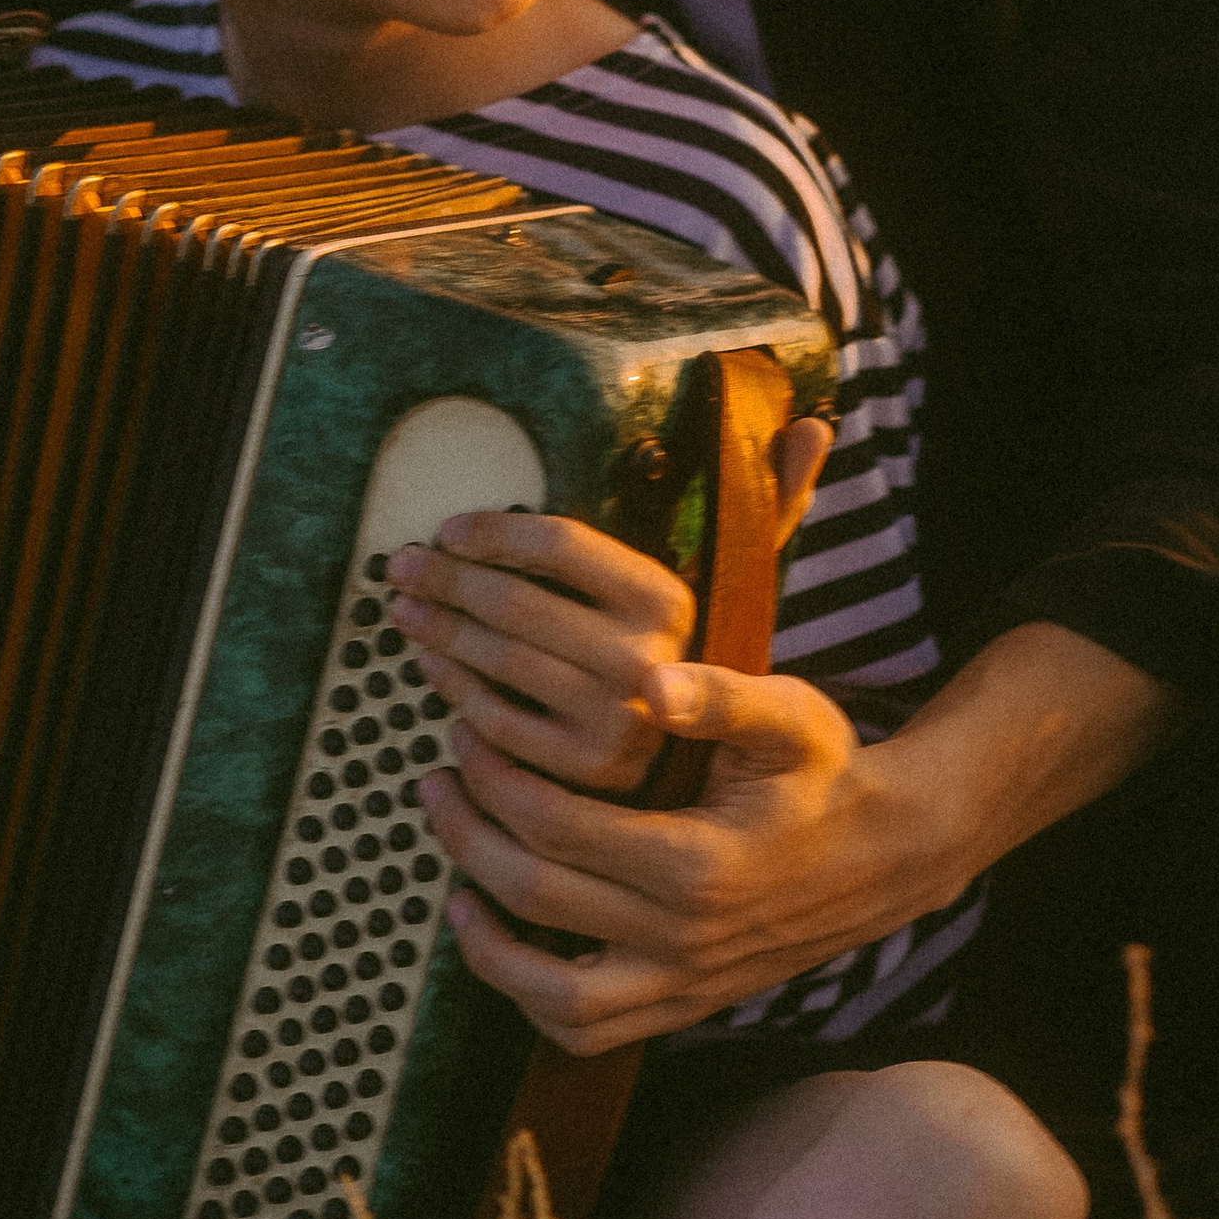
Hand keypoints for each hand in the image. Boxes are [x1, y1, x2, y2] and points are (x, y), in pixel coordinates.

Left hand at [384, 413, 832, 799]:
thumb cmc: (726, 672)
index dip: (493, 531)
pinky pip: (493, 726)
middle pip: (512, 603)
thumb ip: (773, 504)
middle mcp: (645, 661)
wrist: (756, 797)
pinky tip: (433, 672)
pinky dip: (452, 694)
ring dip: (435, 631)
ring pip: (493, 663)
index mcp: (672, 600)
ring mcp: (611, 725)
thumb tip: (817, 422)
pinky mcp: (583, 779)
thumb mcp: (753, 593)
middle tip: (401, 566)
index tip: (450, 529)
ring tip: (404, 611)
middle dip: (444, 579)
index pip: (559, 544)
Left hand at [418, 618, 1183, 1059]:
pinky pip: (588, 1030)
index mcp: (698, 862)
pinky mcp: (684, 1007)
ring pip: (553, 996)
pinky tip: (508, 938)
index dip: (494, 779)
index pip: (555, 826)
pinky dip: (533, 1000)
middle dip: (467, 835)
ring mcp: (683, 984)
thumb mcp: (789, 715)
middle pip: (534, 896)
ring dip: (484, 943)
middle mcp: (684, 938)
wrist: (891, 855)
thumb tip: (648, 679)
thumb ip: (719, 695)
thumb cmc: (829, 771)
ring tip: (453, 877)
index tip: (467, 737)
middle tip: (438, 783)